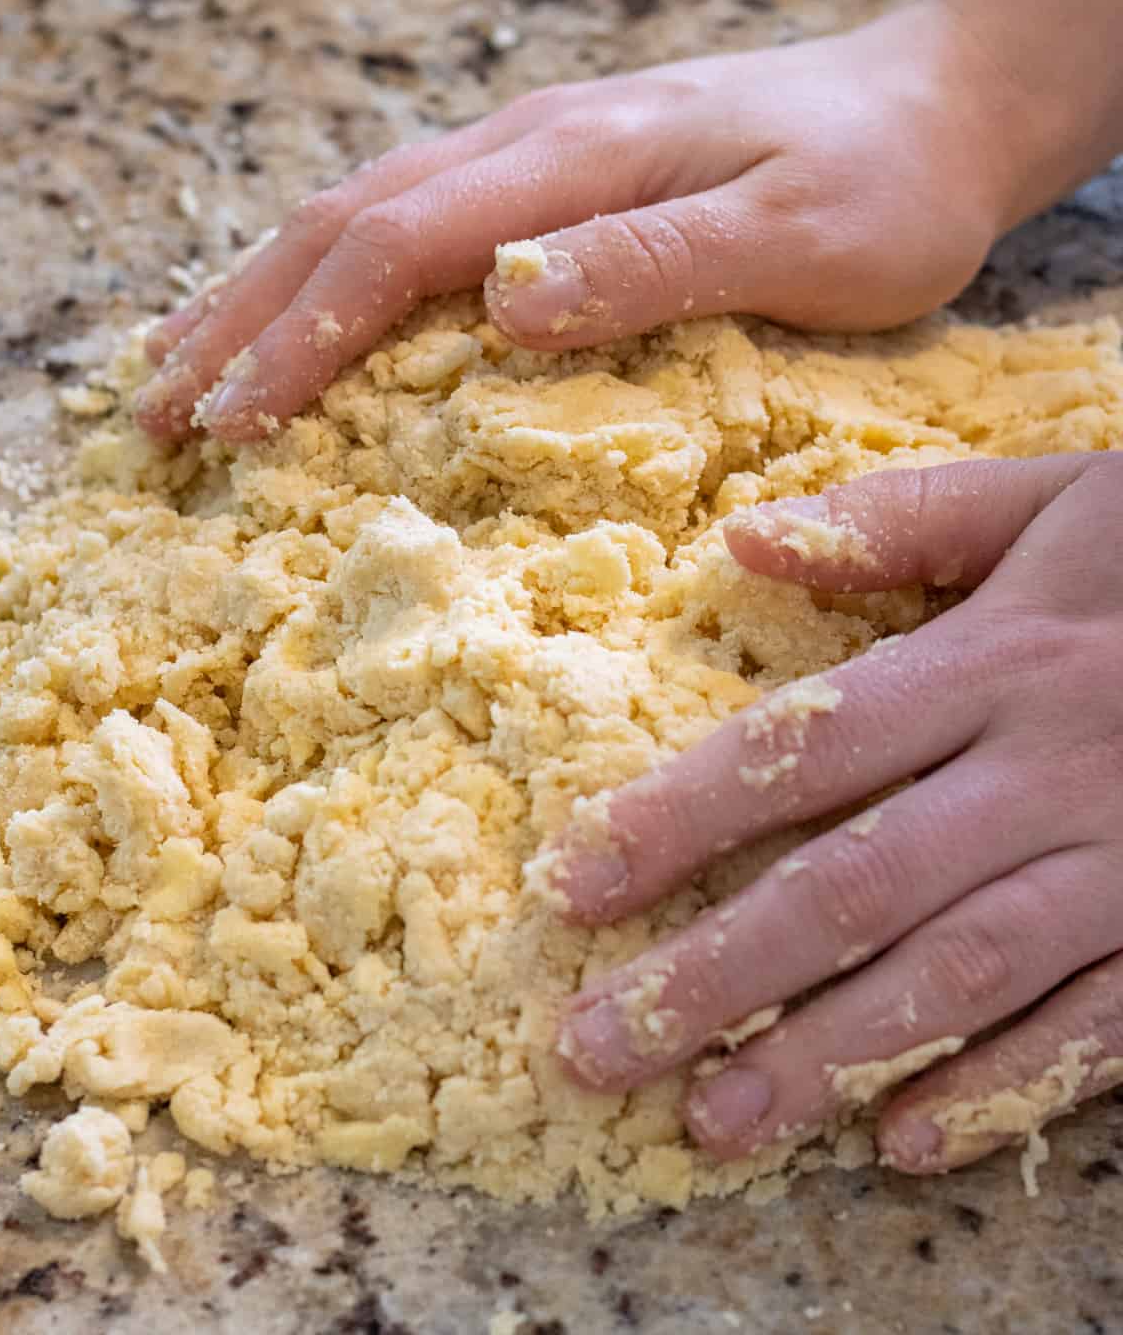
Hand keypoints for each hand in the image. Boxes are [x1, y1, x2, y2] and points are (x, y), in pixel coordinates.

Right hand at [134, 0, 1018, 443]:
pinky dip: (324, 277)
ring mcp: (531, 158)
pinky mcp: (547, 180)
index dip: (305, 338)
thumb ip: (654, 264)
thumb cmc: (883, 186)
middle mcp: (529, 148)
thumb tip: (503, 307)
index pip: (398, 248)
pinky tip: (292, 316)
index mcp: (574, 162)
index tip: (233, 425)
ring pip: (355, 216)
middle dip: (240, 324)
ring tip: (181, 371)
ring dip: (259, 298)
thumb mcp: (799, 236)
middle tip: (157, 415)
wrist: (935, 107)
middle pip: (342, 226)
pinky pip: (404, 221)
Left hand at [547, 453, 1122, 1179]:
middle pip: (854, 887)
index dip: (676, 823)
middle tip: (597, 1051)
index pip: (801, 752)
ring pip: (956, 975)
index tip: (573, 888)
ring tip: (715, 1122)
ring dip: (827, 1056)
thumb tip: (745, 541)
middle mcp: (1045, 772)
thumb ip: (899, 521)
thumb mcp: (1052, 502)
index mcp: (994, 660)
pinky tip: (904, 1140)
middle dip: (717, 976)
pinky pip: (1094, 1028)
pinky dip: (1000, 1089)